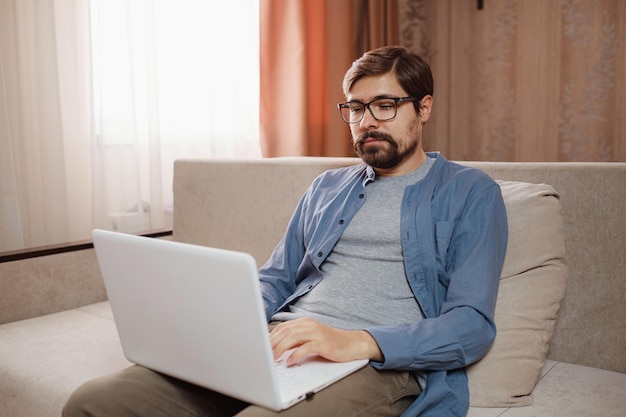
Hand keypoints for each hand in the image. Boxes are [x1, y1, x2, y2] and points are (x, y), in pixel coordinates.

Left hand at [269, 317, 383, 365]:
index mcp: (304, 322)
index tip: (261, 347)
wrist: (352, 344)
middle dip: (272, 343)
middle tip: (264, 355)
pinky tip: (290, 361)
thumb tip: (276, 348)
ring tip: (274, 359)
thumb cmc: (329, 343)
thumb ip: (296, 340)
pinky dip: (295, 355)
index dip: (270, 337)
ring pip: (293, 338)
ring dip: (281, 349)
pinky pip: (306, 348)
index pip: (282, 327)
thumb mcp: (310, 338)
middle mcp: (309, 325)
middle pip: (285, 332)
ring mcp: (316, 333)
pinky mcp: (323, 343)